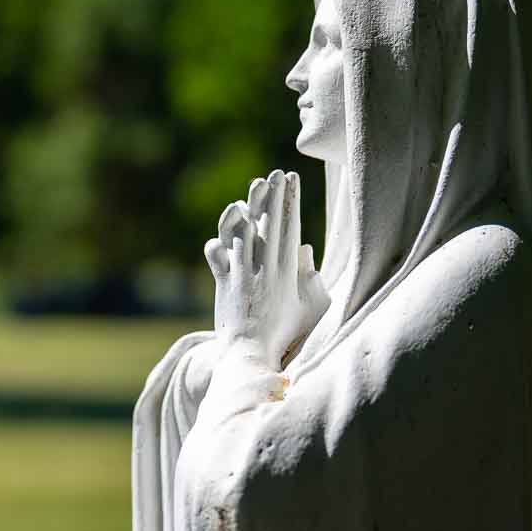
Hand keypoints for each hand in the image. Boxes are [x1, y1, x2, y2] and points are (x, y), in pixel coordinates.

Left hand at [205, 170, 318, 367]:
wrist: (251, 356)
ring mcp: (242, 275)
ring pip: (243, 233)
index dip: (290, 201)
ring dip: (248, 208)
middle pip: (268, 224)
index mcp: (287, 273)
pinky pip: (219, 255)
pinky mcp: (224, 283)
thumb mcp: (310, 308)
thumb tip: (305, 248)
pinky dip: (220, 241)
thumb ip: (312, 277)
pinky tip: (226, 229)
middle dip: (272, 196)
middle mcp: (264, 269)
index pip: (290, 228)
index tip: (292, 179)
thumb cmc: (286, 336)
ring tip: (252, 189)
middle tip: (274, 174)